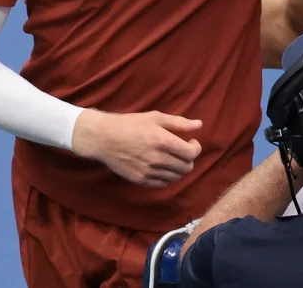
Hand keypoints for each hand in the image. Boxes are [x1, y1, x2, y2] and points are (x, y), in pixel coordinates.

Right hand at [71, 109, 202, 187]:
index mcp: (163, 141)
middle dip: (188, 159)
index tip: (190, 141)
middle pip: (186, 167)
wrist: (104, 138)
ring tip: (171, 158)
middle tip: (181, 150)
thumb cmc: (130, 124)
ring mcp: (149, 171)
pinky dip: (166, 177)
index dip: (196, 148)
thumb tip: (199, 125)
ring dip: (178, 168)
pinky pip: (162, 184)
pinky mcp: (140, 180)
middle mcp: (158, 159)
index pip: (192, 153)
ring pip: (176, 177)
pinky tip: (161, 166)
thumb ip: (179, 123)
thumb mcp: (155, 117)